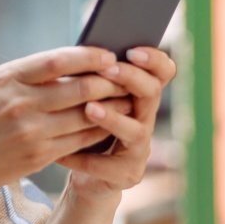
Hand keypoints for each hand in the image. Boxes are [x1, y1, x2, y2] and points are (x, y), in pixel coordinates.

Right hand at [0, 46, 127, 202]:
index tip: (108, 54)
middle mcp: (20, 102)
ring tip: (126, 100)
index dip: (89, 56)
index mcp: (8, 78)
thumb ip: (29, 75)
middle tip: (126, 77)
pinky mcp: (39, 155)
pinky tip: (108, 124)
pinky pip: (81, 139)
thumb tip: (73, 62)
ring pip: (87, 115)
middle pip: (80, 87)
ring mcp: (31, 131)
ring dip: (112, 107)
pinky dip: (99, 130)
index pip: (58, 60)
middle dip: (110, 81)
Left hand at [56, 46, 176, 199]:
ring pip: (136, 131)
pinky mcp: (128, 174)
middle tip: (108, 69)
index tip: (131, 49)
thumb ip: (89, 79)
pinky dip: (83, 159)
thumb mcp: (83, 98)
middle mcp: (145, 120)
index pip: (162, 72)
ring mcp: (140, 149)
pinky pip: (107, 166)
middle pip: (151, 94)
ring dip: (113, 118)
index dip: (153, 60)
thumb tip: (77, 50)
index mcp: (138, 96)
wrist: (82, 173)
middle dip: (131, 78)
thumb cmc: (80, 125)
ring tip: (89, 109)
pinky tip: (62, 155)